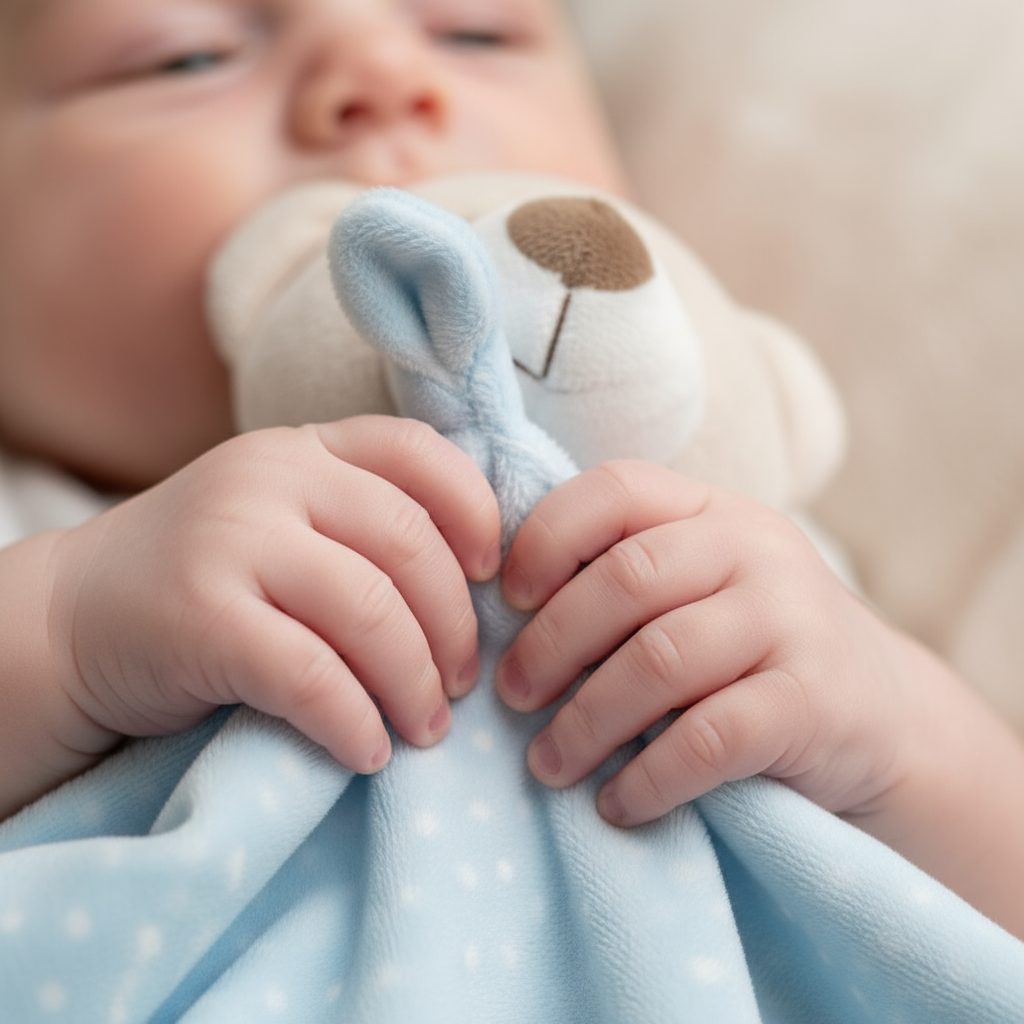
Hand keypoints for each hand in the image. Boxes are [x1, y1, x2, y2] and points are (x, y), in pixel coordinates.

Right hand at [50, 416, 500, 774]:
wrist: (70, 621)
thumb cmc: (205, 580)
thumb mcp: (279, 520)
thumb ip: (356, 523)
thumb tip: (478, 585)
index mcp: (303, 450)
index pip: (418, 451)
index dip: (475, 512)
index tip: (490, 579)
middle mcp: (271, 477)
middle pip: (409, 544)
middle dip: (455, 626)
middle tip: (462, 683)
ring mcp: (231, 540)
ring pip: (370, 612)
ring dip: (415, 684)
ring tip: (427, 729)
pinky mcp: (201, 617)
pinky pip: (311, 676)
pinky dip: (354, 722)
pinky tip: (367, 752)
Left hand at [495, 460, 911, 826]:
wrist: (882, 714)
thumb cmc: (753, 650)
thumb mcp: (701, 589)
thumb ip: (627, 581)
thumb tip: (505, 622)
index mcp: (713, 511)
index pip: (616, 490)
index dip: (547, 539)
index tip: (507, 600)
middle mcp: (756, 549)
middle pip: (627, 579)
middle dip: (551, 644)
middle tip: (512, 697)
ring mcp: (793, 620)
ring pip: (660, 660)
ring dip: (586, 721)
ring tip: (549, 763)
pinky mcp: (815, 702)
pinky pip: (708, 738)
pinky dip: (648, 777)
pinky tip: (618, 802)